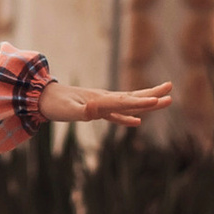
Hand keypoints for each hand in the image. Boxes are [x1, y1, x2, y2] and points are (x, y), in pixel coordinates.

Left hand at [38, 77, 173, 127]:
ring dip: (146, 102)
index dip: (142, 103)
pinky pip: (117, 113)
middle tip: (171, 92)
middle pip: (133, 97)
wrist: (42, 97)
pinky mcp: (96, 109)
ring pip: (129, 103)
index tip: (159, 100)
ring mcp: (102, 103)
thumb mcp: (68, 110)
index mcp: (102, 99)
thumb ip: (83, 111)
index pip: (126, 102)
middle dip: (152, 96)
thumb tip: (95, 109)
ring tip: (164, 99)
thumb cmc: (55, 104)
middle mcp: (105, 99)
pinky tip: (138, 122)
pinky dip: (128, 117)